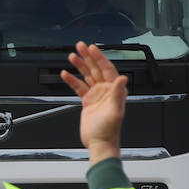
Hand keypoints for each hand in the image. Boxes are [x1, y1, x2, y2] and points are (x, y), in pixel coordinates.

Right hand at [60, 41, 126, 164]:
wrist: (99, 142)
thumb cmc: (109, 130)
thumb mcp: (115, 111)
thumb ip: (118, 94)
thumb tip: (122, 78)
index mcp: (114, 90)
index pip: (107, 69)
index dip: (99, 58)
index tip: (91, 48)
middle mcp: (106, 90)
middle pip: (96, 69)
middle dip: (88, 57)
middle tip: (79, 46)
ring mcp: (96, 95)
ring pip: (87, 76)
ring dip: (80, 66)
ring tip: (71, 56)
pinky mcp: (88, 101)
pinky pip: (79, 87)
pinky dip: (72, 80)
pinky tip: (65, 74)